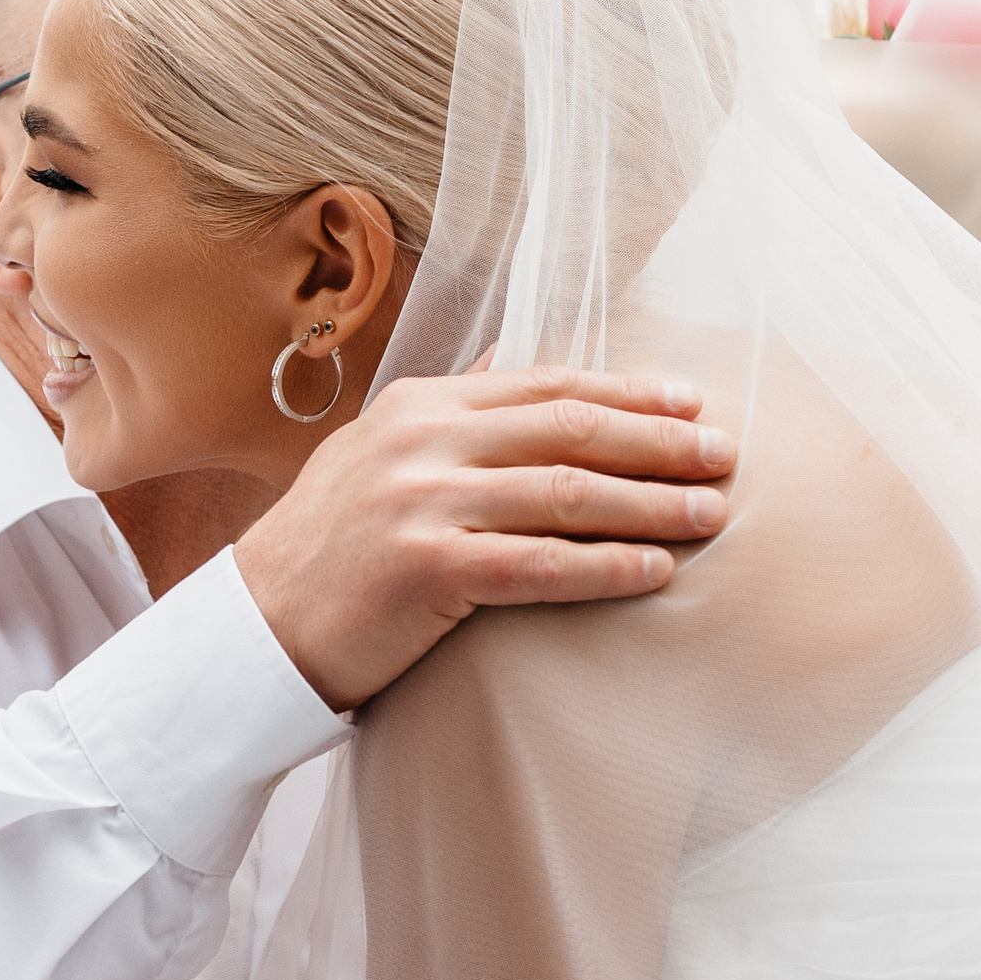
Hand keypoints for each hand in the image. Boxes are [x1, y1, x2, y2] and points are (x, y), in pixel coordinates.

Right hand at [231, 367, 732, 710]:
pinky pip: (539, 565)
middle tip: (726, 454)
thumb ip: (450, 408)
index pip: (546, 384)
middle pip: (568, 427)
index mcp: (419, 404)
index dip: (629, 391)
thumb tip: (514, 351)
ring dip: (651, 503)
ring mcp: (421, 502)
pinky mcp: (425, 569)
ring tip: (712, 514)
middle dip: (658, 440)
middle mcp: (422, 440)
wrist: (254, 629)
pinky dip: (606, 566)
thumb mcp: (377, 454)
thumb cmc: (328, 551)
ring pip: (565, 492)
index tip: (693, 404)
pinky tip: (656, 572)